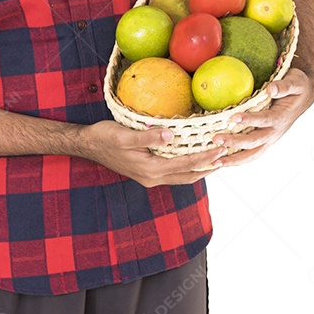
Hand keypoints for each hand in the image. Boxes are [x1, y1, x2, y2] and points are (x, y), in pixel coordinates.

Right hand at [77, 120, 225, 187]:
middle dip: (208, 168)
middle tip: (226, 157)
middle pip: (188, 176)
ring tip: (215, 161)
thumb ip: (150, 136)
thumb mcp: (126, 135)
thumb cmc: (105, 137)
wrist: (87, 145)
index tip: (221, 149)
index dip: (205, 157)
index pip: (185, 164)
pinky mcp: (146, 173)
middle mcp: (152, 178)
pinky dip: (186, 168)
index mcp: (150, 169)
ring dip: (199, 170)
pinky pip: (173, 173)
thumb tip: (171, 136)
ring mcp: (149, 177)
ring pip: (181, 177)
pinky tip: (191, 159)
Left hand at [210, 68, 313, 166]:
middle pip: (255, 142)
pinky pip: (249, 154)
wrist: (303, 97)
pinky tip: (220, 162)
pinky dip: (235, 160)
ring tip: (216, 162)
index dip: (250, 120)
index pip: (265, 120)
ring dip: (234, 159)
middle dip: (235, 142)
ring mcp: (269, 139)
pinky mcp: (263, 142)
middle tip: (216, 138)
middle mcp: (274, 132)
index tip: (234, 117)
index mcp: (281, 117)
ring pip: (252, 154)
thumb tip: (271, 89)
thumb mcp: (295, 82)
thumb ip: (284, 86)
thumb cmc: (296, 87)